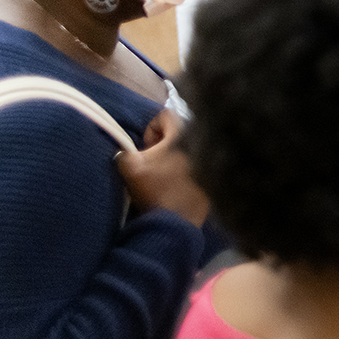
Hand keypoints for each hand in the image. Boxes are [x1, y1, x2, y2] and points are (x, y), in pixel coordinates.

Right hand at [115, 110, 209, 224]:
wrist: (177, 222)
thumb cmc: (155, 190)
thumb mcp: (130, 167)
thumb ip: (124, 151)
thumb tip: (125, 151)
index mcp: (183, 134)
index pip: (165, 115)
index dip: (151, 129)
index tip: (147, 150)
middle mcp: (202, 142)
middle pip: (178, 135)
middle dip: (163, 146)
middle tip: (154, 165)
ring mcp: (211, 161)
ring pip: (188, 152)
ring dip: (175, 160)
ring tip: (165, 178)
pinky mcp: (215, 179)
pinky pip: (198, 168)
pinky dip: (187, 174)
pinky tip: (177, 189)